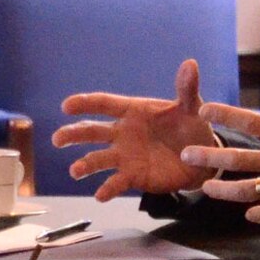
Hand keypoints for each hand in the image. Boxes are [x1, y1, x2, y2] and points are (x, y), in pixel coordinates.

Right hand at [53, 59, 218, 199]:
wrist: (201, 159)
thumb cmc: (191, 127)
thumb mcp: (192, 107)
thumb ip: (187, 88)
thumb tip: (190, 64)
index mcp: (133, 111)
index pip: (104, 104)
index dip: (85, 103)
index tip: (66, 106)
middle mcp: (122, 133)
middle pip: (93, 131)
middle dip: (74, 134)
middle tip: (58, 139)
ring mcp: (125, 156)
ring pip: (98, 159)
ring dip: (85, 164)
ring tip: (75, 171)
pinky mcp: (132, 176)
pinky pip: (116, 183)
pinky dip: (107, 189)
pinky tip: (100, 195)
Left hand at [184, 69, 259, 226]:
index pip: (251, 121)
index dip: (225, 114)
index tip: (204, 110)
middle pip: (238, 158)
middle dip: (209, 156)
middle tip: (186, 154)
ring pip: (245, 190)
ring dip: (223, 190)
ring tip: (206, 188)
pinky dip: (257, 214)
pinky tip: (247, 214)